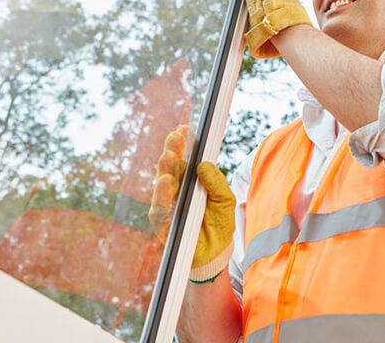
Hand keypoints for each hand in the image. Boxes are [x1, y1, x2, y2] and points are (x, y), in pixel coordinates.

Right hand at [149, 125, 235, 281]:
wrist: (214, 257)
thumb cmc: (218, 226)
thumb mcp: (225, 201)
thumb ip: (217, 183)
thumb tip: (204, 165)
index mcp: (191, 183)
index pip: (185, 159)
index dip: (183, 144)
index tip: (184, 129)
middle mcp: (177, 191)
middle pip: (170, 167)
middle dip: (172, 151)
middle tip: (175, 137)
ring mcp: (168, 206)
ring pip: (162, 184)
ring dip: (165, 169)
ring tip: (169, 157)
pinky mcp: (163, 223)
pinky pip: (158, 208)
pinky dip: (161, 196)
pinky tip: (165, 183)